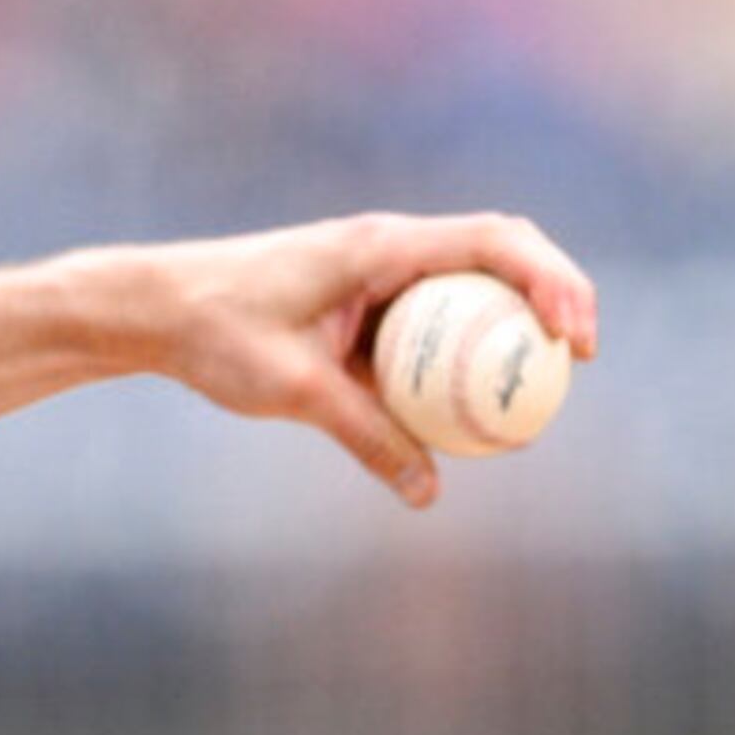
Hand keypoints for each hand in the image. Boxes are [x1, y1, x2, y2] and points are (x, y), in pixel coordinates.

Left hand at [146, 212, 598, 506]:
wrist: (155, 309)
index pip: (496, 241)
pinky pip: (428, 323)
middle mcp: (389, 248)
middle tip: (579, 361)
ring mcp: (378, 273)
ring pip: (469, 288)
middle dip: (554, 296)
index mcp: (382, 245)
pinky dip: (459, 354)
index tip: (573, 336)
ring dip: (511, 325)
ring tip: (537, 390)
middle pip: (501, 254)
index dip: (552, 280)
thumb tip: (429, 493)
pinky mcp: (362, 303)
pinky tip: (469, 410)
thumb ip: (367, 436)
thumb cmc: (217, 333)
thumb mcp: (296, 391)